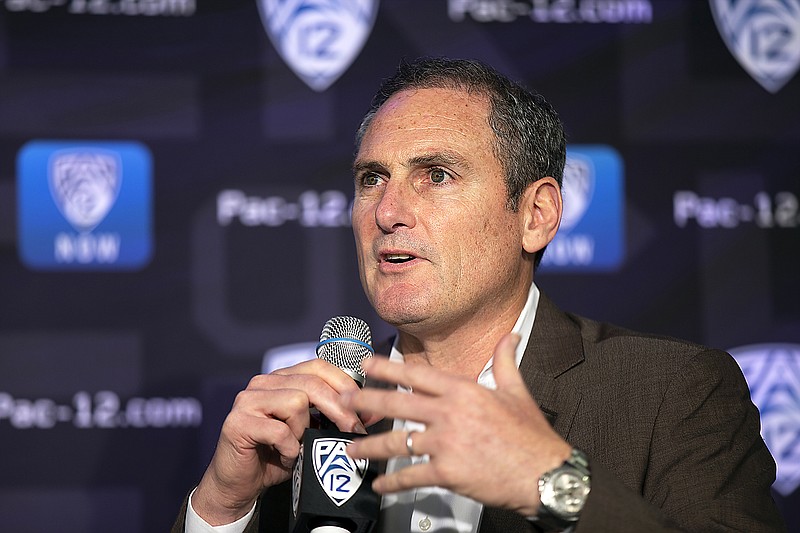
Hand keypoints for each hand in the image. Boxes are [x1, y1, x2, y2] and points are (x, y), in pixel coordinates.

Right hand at [192, 359, 381, 525]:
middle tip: (354, 430)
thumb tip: (370, 412)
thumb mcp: (309, 432)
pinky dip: (289, 448)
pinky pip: (279, 431)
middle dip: (339, 408)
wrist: (238, 485)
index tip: (365, 409)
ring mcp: (247, 401)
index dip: (345, 385)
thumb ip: (331, 418)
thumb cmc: (274, 456)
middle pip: (311, 383)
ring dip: (304, 430)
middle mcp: (262, 383)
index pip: (318, 367)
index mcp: (280, 379)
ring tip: (297, 446)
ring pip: (296, 403)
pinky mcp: (237, 423)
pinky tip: (284, 456)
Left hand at [342, 333, 571, 516]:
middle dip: (365, 401)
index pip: (416, 374)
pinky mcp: (446, 472)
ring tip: (351, 449)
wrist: (544, 474)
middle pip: (397, 403)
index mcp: (463, 391)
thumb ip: (506, 360)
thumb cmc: (531, 435)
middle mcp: (449, 413)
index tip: (366, 364)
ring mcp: (446, 442)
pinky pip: (411, 475)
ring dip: (370, 446)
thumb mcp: (517, 391)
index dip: (387, 367)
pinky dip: (392, 481)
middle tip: (343, 401)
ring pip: (397, 441)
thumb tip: (511, 335)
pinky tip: (379, 484)